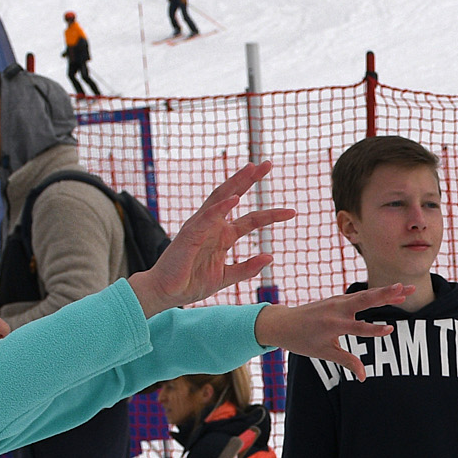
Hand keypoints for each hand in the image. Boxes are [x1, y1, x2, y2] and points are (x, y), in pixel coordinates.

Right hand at [134, 160, 296, 311]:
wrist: (166, 293)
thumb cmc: (191, 283)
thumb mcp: (226, 277)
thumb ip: (247, 268)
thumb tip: (270, 257)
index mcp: (222, 236)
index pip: (250, 219)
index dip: (270, 214)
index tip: (292, 211)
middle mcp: (212, 227)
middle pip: (233, 197)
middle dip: (250, 180)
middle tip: (268, 163)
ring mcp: (200, 228)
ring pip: (220, 199)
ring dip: (236, 183)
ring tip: (252, 168)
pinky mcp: (188, 235)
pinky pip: (206, 218)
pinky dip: (220, 208)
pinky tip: (234, 198)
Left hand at [257, 282, 415, 373]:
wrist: (282, 323)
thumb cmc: (302, 341)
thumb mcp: (324, 354)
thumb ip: (347, 362)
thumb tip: (364, 378)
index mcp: (332, 325)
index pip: (358, 328)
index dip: (374, 330)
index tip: (391, 329)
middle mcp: (337, 309)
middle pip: (366, 299)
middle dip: (387, 294)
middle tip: (406, 289)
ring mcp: (337, 301)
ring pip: (366, 294)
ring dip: (387, 291)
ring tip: (407, 289)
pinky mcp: (338, 299)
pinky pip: (360, 295)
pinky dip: (376, 294)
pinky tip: (392, 293)